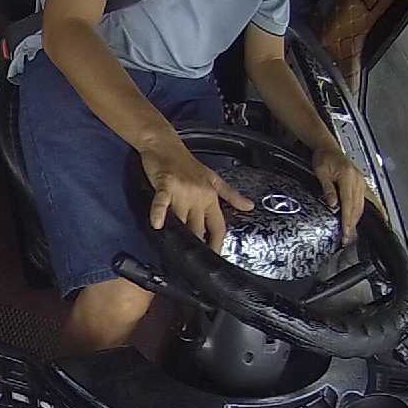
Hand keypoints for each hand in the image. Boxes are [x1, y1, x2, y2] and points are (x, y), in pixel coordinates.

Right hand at [140, 141, 254, 251]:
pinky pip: (162, 202)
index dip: (217, 244)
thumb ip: (231, 195)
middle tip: (193, 263)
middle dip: (196, 245)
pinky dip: (159, 213)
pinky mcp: (165, 185)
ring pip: (181, 219)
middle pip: (199, 228)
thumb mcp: (214, 178)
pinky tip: (157, 224)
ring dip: (178, 234)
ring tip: (174, 252)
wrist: (165, 144)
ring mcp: (182, 191)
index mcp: (211, 196)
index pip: (218, 226)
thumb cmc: (187, 163)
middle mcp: (199, 195)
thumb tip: (249, 207)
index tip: (214, 259)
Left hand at [313, 145, 367, 244]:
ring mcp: (360, 182)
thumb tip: (332, 205)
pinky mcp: (359, 183)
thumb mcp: (320, 172)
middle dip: (352, 225)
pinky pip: (362, 200)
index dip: (347, 220)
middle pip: (357, 207)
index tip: (346, 232)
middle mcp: (358, 180)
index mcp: (348, 177)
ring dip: (356, 220)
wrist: (328, 147)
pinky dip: (359, 212)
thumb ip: (328, 189)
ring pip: (361, 205)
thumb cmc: (323, 158)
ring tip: (350, 233)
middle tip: (347, 239)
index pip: (348, 203)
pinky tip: (357, 220)